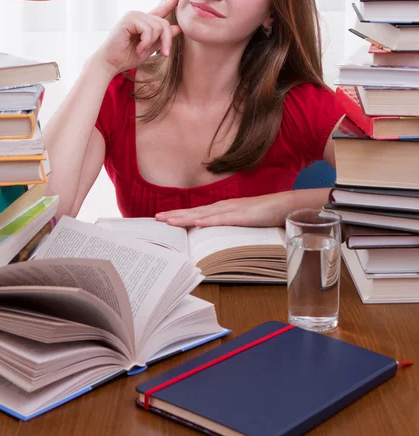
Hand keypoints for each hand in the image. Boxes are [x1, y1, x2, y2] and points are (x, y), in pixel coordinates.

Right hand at [91, 0, 182, 77]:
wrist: (111, 62)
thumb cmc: (127, 56)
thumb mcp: (150, 48)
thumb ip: (162, 37)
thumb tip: (179, 28)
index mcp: (146, 21)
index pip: (163, 8)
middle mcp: (140, 15)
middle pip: (164, 24)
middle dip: (166, 41)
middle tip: (162, 54)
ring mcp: (134, 15)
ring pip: (158, 27)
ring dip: (152, 44)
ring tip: (141, 51)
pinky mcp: (129, 19)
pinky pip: (148, 30)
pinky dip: (145, 43)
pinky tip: (138, 48)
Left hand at [155, 195, 281, 227]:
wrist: (284, 204)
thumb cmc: (265, 213)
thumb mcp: (243, 221)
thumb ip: (229, 226)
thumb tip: (216, 236)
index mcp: (223, 209)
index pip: (197, 213)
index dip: (180, 215)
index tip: (163, 218)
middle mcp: (223, 207)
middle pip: (195, 211)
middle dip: (175, 215)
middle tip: (156, 219)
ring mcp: (232, 210)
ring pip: (204, 214)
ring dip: (185, 217)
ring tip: (169, 221)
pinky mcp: (242, 215)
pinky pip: (223, 219)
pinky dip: (209, 220)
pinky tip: (197, 222)